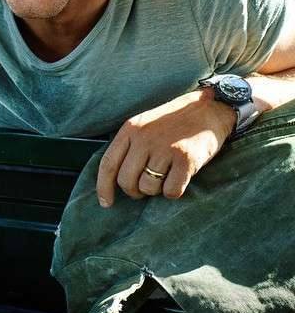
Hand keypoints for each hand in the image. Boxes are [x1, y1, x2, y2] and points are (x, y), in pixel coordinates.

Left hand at [96, 88, 236, 206]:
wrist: (209, 109)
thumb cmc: (173, 122)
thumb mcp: (144, 125)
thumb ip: (129, 146)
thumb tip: (113, 180)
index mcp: (130, 129)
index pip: (108, 164)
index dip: (103, 187)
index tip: (106, 203)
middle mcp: (144, 138)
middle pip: (126, 181)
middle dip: (134, 191)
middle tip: (144, 187)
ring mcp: (165, 149)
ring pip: (148, 188)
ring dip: (155, 190)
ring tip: (165, 175)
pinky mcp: (186, 160)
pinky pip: (171, 191)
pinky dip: (174, 191)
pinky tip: (179, 177)